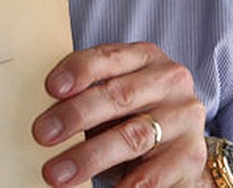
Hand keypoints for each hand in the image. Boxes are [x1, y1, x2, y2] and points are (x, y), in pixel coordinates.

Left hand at [32, 42, 207, 185]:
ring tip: (57, 173)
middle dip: (76, 115)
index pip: (109, 57)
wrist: (180, 149)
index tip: (51, 88)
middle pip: (119, 96)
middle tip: (42, 134)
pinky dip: (125, 186)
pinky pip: (153, 176)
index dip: (79, 70)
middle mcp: (170, 81)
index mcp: (146, 56)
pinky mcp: (190, 156)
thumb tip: (43, 112)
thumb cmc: (132, 114)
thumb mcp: (113, 94)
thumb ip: (87, 92)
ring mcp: (184, 118)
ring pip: (133, 136)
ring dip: (90, 156)